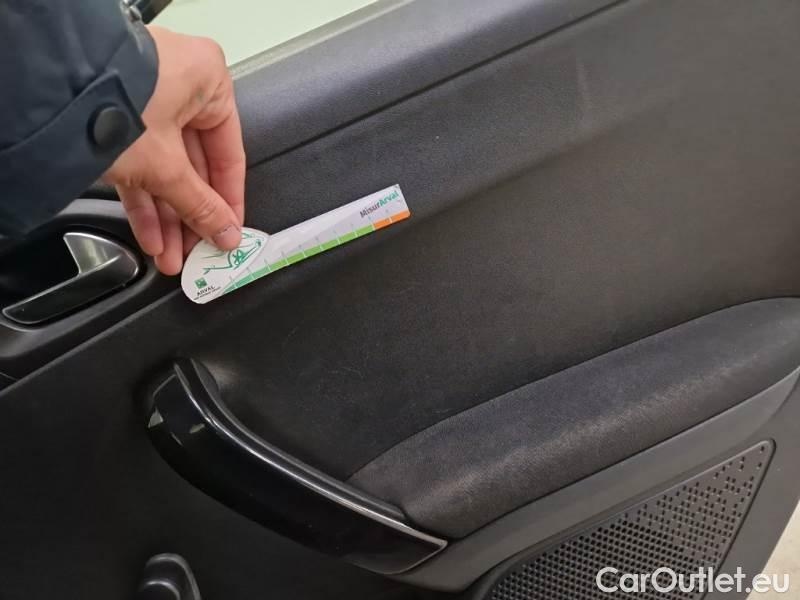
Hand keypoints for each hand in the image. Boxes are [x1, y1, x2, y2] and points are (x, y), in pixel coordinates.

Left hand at [103, 26, 245, 274]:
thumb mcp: (168, 168)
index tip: (228, 231)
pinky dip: (144, 199)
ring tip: (169, 254)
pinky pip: (139, 162)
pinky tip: (149, 236)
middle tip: (197, 250)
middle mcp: (181, 84)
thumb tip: (225, 233)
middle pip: (196, 165)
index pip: (229, 154)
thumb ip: (201, 206)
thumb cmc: (117, 104)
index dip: (228, 202)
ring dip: (167, 217)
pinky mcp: (115, 115)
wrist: (48, 90)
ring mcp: (146, 99)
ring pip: (166, 168)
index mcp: (209, 81)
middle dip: (191, 216)